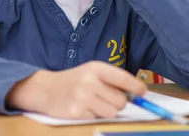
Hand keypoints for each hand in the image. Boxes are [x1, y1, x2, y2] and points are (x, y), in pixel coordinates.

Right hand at [6, 61, 146, 118]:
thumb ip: (110, 81)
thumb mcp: (90, 73)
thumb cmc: (73, 81)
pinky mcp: (77, 112)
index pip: (122, 78)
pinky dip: (95, 117)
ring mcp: (83, 97)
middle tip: (105, 99)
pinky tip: (84, 110)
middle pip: (121, 100)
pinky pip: (99, 119)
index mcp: (95, 68)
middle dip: (118, 103)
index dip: (136, 86)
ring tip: (94, 105)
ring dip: (107, 112)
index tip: (143, 92)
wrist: (45, 89)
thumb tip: (136, 95)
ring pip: (112, 112)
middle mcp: (89, 81)